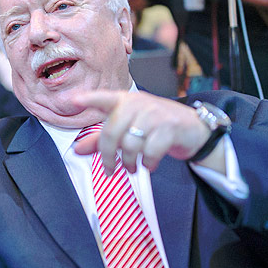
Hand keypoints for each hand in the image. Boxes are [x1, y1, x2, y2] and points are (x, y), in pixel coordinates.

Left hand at [72, 90, 211, 174]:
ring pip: (130, 144)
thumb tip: (77, 150)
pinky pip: (150, 151)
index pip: (103, 97)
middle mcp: (138, 104)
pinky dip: (147, 163)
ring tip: (132, 167)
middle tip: (110, 169)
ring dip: (128, 162)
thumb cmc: (155, 126)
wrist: (193, 127)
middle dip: (107, 156)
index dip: (89, 99)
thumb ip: (101, 138)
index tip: (73, 100)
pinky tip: (149, 164)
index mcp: (124, 101)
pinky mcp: (170, 127)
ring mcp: (155, 114)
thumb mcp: (128, 127)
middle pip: (112, 131)